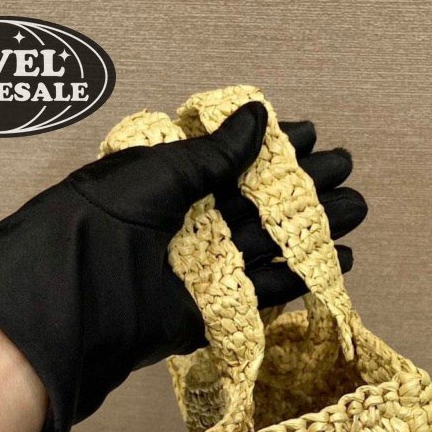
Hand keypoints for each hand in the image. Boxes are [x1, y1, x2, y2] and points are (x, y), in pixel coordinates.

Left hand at [0, 102, 366, 431]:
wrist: (76, 301)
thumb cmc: (105, 221)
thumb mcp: (159, 172)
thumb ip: (214, 153)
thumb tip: (261, 118)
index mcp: (170, 188)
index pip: (233, 163)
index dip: (274, 150)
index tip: (314, 137)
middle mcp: (189, 228)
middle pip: (259, 205)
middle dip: (304, 189)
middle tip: (347, 175)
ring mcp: (204, 272)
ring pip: (269, 246)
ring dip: (311, 230)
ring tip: (355, 212)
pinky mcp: (215, 313)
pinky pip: (264, 293)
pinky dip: (299, 278)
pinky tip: (335, 260)